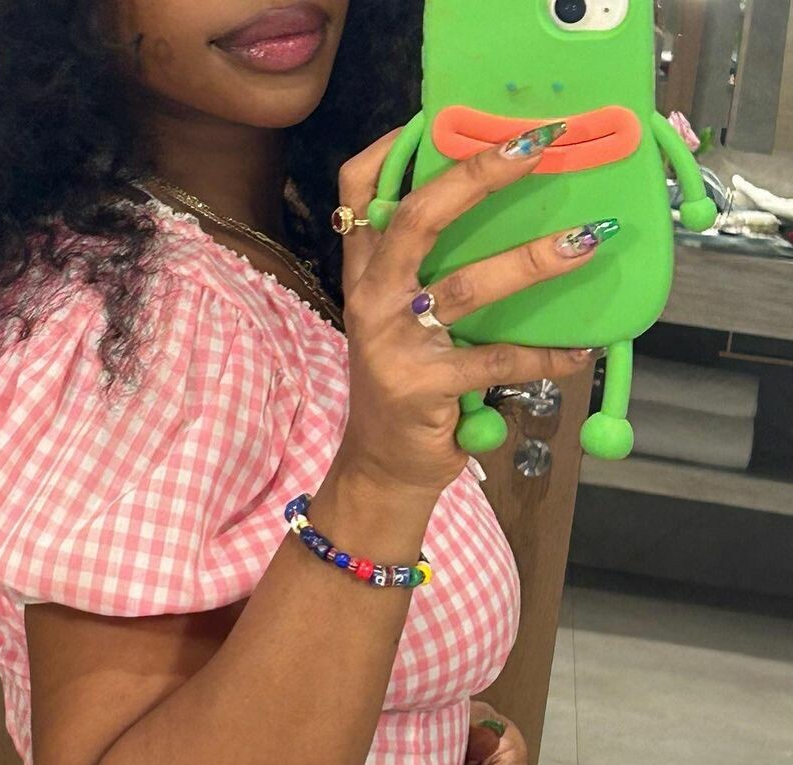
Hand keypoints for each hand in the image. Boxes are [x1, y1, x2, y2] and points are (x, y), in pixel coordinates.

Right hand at [333, 126, 606, 498]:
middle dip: (479, 175)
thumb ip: (424, 274)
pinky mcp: (421, 387)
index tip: (442, 118)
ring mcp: (393, 342)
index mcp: (366, 274)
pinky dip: (544, 357)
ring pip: (467, 287)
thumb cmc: (407, 385)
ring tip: (585, 242)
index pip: (358, 192)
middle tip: (536, 148)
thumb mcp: (401, 321)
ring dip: (533, 261)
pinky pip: (495, 361)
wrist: (383, 466)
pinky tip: (577, 352)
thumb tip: (501, 218)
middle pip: (418, 218)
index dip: (393, 147)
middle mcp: (372, 299)